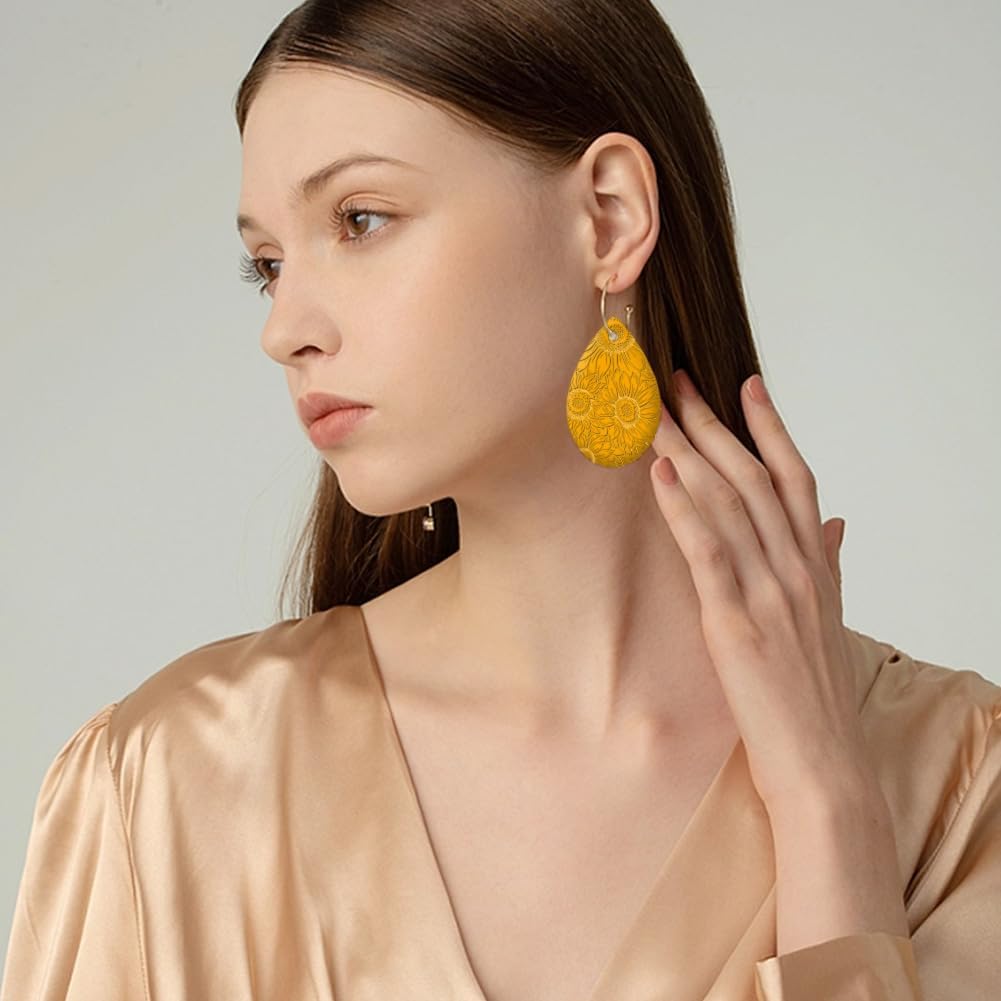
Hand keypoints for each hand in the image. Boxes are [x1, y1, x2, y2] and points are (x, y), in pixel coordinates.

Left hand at [650, 368, 871, 813]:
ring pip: (727, 503)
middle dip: (712, 423)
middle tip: (675, 382)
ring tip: (653, 412)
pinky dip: (682, 509)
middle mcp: (797, 567)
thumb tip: (834, 526)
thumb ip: (827, 565)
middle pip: (753, 476)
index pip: (796, 477)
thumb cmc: (818, 694)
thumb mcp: (829, 620)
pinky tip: (660, 475)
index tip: (745, 383)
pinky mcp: (735, 623)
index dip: (770, 426)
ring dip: (687, 451)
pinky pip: (707, 552)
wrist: (822, 763)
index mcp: (817, 564)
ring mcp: (768, 592)